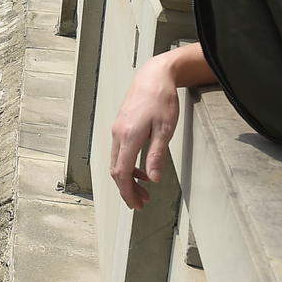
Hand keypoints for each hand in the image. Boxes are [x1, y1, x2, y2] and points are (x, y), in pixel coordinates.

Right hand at [108, 52, 181, 209]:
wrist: (153, 76)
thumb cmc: (161, 99)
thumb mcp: (165, 129)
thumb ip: (157, 155)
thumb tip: (154, 179)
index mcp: (128, 137)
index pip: (121, 172)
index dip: (127, 192)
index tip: (136, 205)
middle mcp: (118, 135)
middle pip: (115, 170)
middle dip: (126, 190)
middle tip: (141, 203)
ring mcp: (117, 130)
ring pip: (116, 162)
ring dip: (127, 179)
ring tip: (144, 190)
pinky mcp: (120, 126)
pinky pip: (119, 152)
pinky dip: (127, 166)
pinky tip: (141, 169)